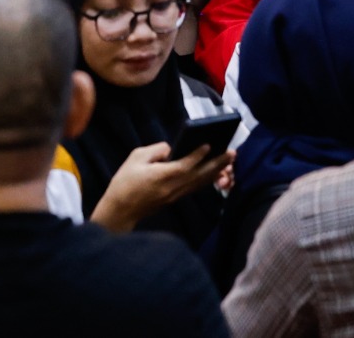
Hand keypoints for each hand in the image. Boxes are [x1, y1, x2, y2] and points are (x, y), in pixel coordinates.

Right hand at [89, 142, 234, 232]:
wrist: (120, 210)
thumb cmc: (125, 182)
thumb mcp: (135, 159)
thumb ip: (155, 151)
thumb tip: (170, 149)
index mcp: (163, 176)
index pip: (186, 164)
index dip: (198, 155)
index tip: (210, 144)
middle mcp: (173, 187)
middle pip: (199, 175)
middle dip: (217, 164)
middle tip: (232, 153)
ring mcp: (175, 195)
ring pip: (200, 183)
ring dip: (216, 172)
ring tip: (229, 162)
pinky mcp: (174, 199)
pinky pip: (194, 187)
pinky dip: (206, 180)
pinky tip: (213, 173)